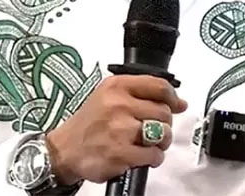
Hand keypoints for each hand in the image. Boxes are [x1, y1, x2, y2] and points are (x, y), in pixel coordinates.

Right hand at [46, 75, 187, 183]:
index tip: (177, 105)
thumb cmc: (90, 123)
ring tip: (149, 143)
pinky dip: (153, 158)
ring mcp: (119, 129)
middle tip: (153, 130)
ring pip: (163, 133)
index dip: (172, 98)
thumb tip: (180, 103)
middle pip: (164, 112)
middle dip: (164, 123)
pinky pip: (154, 154)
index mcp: (117, 86)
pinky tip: (142, 155)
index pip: (159, 86)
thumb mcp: (109, 96)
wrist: (64, 150)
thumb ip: (143, 94)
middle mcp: (118, 104)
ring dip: (161, 141)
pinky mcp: (120, 153)